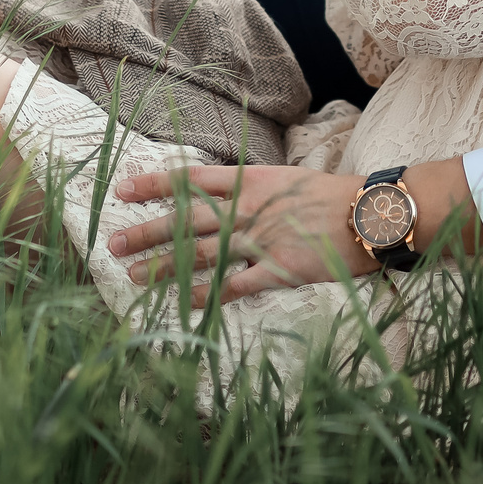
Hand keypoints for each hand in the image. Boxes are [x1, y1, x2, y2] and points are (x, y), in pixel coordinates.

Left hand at [106, 165, 375, 306]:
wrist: (370, 214)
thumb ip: (250, 190)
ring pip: (202, 254)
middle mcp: (249, 209)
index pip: (191, 179)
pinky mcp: (278, 270)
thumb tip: (216, 197)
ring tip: (134, 275)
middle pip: (186, 221)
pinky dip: (207, 295)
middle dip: (147, 232)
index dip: (155, 185)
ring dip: (165, 266)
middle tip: (113, 243)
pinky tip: (183, 304)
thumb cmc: (332, 195)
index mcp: (250, 181)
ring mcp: (262, 240)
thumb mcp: (285, 179)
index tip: (122, 189)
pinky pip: (234, 286)